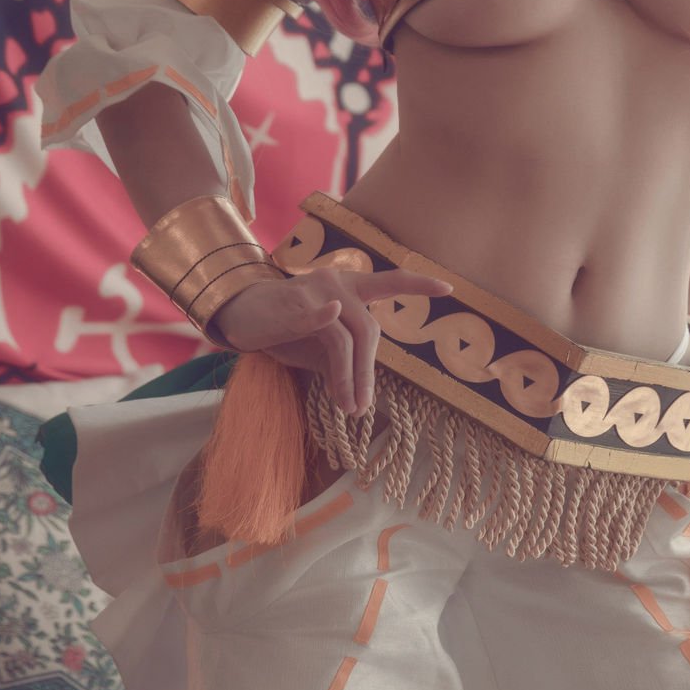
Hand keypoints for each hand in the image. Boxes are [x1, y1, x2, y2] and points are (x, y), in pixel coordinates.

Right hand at [210, 267, 453, 416]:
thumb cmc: (284, 329)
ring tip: (347, 406)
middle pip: (367, 331)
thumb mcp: (319, 347)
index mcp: (350, 286)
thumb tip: (360, 392)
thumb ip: (345, 358)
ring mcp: (317, 291)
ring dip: (348, 377)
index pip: (389, 282)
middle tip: (361, 408)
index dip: (418, 285)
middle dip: (367, 373)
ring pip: (345, 339)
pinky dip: (327, 318)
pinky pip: (318, 317)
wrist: (240, 314)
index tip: (449, 290)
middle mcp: (338, 282)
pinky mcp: (294, 303)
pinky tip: (332, 315)